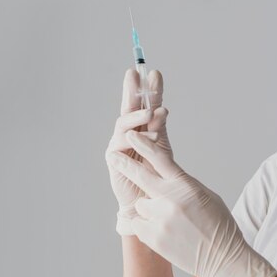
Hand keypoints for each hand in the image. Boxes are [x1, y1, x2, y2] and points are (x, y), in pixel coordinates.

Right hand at [105, 68, 168, 234]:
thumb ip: (159, 127)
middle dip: (131, 90)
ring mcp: (119, 144)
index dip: (149, 89)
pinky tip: (144, 136)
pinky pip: (119, 145)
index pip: (145, 104)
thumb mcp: (161, 146)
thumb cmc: (155, 174)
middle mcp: (128, 132)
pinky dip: (131, 139)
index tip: (155, 73)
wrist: (150, 202)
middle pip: (129, 107)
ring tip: (151, 112)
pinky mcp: (113, 159)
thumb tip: (162, 108)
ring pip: (124, 124)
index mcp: (142, 127)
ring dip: (137, 117)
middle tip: (135, 74)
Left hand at [106, 130, 276, 276]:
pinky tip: (165, 232)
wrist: (224, 258)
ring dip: (148, 207)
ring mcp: (160, 220)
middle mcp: (171, 200)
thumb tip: (166, 176)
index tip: (131, 135)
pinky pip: (139, 224)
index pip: (159, 159)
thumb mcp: (206, 195)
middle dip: (124, 164)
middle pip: (140, 176)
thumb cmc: (219, 224)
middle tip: (112, 155)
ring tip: (168, 219)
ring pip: (141, 204)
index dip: (143, 145)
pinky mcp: (153, 238)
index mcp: (186, 186)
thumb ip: (183, 185)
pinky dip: (147, 225)